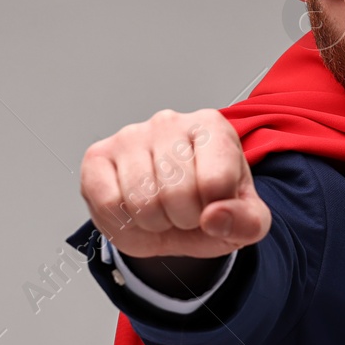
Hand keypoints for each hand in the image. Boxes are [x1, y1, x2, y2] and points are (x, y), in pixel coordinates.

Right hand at [79, 108, 270, 258]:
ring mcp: (130, 135)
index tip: (215, 205)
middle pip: (177, 193)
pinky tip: (134, 209)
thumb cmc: (211, 207)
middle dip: (184, 218)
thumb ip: (247, 222)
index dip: (216, 211)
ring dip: (154, 223)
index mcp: (212, 128)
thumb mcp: (246, 221)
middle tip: (185, 211)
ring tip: (161, 210)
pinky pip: (109, 204)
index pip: (216, 180)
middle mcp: (169, 121)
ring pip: (142, 201)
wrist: (174, 217)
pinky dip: (123, 222)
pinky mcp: (98, 156)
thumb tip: (216, 217)